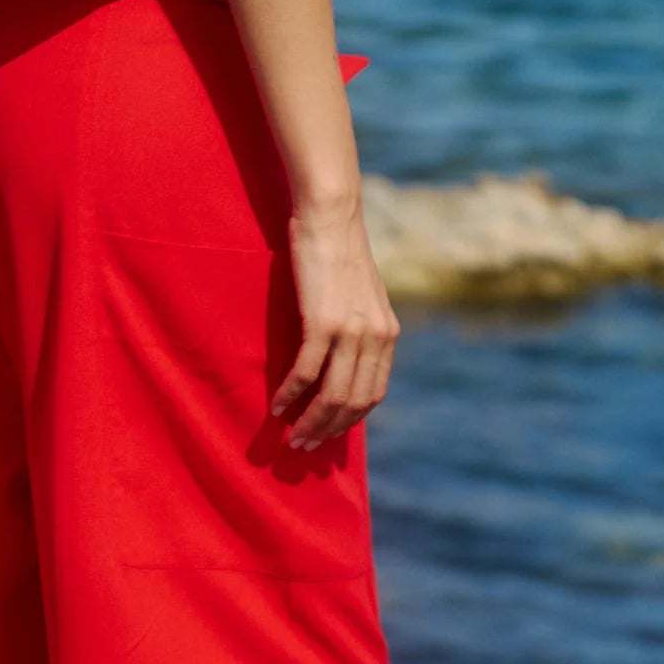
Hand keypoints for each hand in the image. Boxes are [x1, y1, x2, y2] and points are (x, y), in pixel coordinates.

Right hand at [272, 196, 399, 448]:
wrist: (332, 216)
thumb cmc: (339, 252)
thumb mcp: (362, 296)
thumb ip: (360, 327)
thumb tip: (343, 357)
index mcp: (387, 333)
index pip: (373, 393)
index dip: (349, 420)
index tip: (328, 434)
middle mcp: (375, 337)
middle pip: (354, 402)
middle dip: (328, 431)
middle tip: (304, 446)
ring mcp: (351, 331)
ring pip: (332, 394)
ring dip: (310, 422)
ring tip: (291, 438)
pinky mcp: (323, 322)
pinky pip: (306, 372)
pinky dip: (291, 395)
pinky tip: (276, 407)